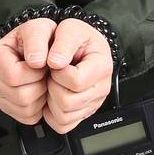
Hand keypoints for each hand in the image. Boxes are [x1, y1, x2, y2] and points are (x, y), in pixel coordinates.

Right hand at [0, 17, 53, 125]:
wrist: (43, 49)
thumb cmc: (39, 39)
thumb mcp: (40, 28)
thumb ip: (37, 40)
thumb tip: (35, 61)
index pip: (13, 76)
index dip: (33, 72)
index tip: (41, 63)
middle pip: (20, 95)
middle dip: (39, 84)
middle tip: (43, 72)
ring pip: (25, 108)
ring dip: (41, 96)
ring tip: (41, 80)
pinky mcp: (9, 109)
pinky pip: (28, 117)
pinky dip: (39, 107)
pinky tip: (39, 90)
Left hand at [43, 19, 113, 133]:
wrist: (83, 46)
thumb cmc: (79, 39)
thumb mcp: (70, 29)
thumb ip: (64, 42)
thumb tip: (55, 62)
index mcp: (101, 66)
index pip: (76, 81)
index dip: (59, 73)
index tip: (56, 62)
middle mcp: (101, 88)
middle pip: (68, 102)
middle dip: (53, 87)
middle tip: (53, 74)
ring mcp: (93, 104)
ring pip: (64, 116)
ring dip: (52, 100)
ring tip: (54, 84)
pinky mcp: (83, 114)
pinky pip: (62, 125)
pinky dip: (52, 114)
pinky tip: (54, 96)